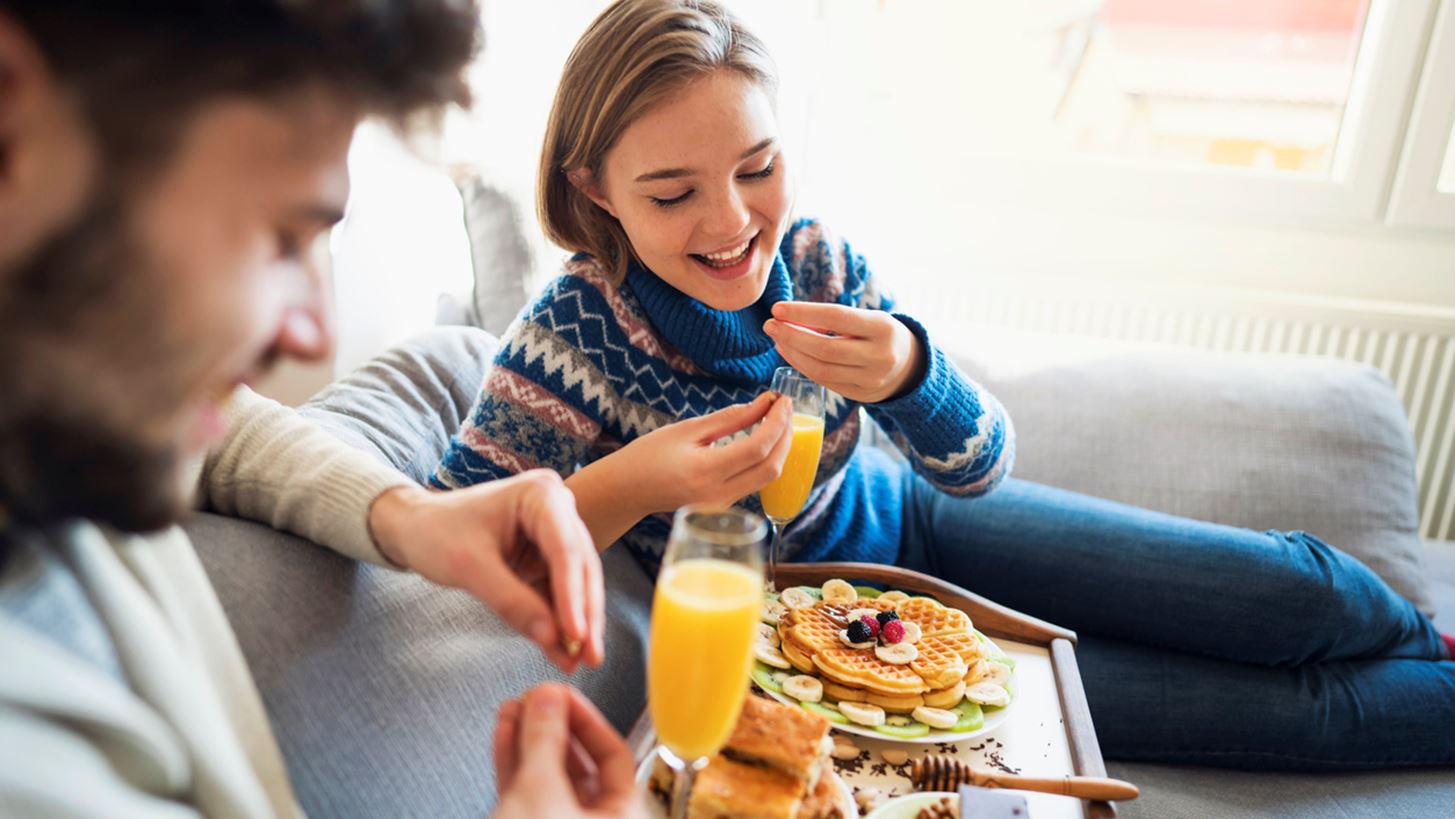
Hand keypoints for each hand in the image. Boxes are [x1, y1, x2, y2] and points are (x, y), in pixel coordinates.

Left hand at [368, 471, 602, 672]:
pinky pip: (559, 593)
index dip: (574, 596)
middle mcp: (556, 508)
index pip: (565, 550)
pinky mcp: (544, 557)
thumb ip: (511, 601)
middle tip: (592, 656)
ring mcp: (553, 533)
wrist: (413, 527)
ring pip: (577, 583)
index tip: (577, 636)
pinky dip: (560, 622)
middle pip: (580, 567)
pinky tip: (564, 654)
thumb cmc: (435, 533)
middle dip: (585, 614)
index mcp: (540, 495)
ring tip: (582, 661)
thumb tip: (552, 638)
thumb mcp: (469, 567)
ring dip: (578, 622)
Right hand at [492, 684, 645, 818]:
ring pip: (548, 775)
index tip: (562, 693)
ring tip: (514, 706)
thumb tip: (548, 698)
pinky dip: (515, 761)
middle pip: (579, 762)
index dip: (586, 718)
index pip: (614, 754)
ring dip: (528, 738)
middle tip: (536, 697)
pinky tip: (506, 730)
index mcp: (623, 816)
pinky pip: (527, 790)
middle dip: (551, 724)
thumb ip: (544, 739)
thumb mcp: (540, 790)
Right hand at [620, 392, 793, 514]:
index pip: (758, 447)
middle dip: (786, 436)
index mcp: (705, 472)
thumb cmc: (650, 455)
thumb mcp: (688, 429)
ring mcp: (722, 506)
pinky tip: (764, 440)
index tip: (783, 400)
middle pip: (771, 467)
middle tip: (786, 409)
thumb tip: (764, 403)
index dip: (777, 422)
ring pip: (767, 478)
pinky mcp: (724, 507)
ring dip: (778, 448)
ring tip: (777, 420)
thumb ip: (730, 418)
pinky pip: (755, 483)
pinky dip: (766, 460)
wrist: (628, 491)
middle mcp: (718, 495)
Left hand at [764, 301, 924, 403]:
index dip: (804, 313)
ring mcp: (871, 380)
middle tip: (770, 324)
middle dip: (792, 336)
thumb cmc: (879, 334)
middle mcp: (879, 355)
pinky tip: (789, 353)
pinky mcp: (860, 395)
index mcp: (882, 327)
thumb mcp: (868, 318)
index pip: (836, 317)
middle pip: (825, 348)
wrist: (909, 366)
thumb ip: (834, 319)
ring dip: (793, 353)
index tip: (778, 308)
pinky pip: (824, 381)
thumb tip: (788, 316)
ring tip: (777, 338)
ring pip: (821, 368)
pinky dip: (802, 366)